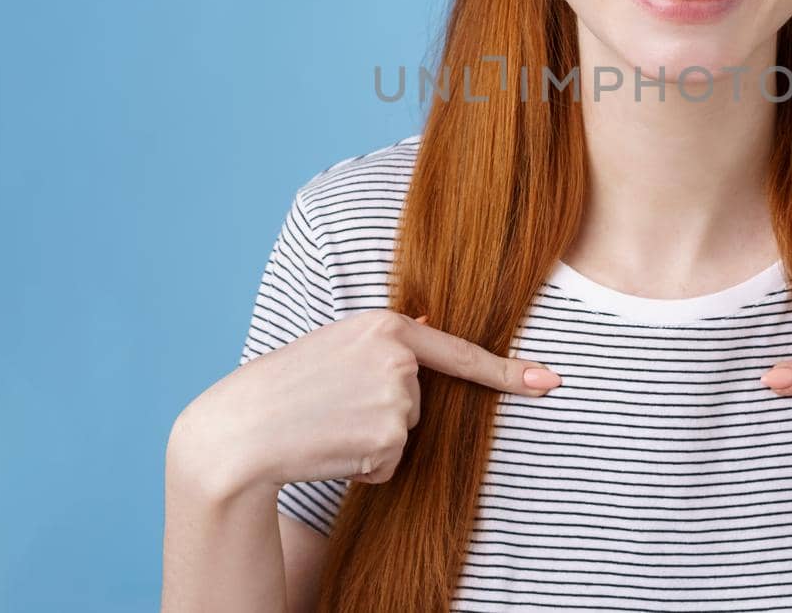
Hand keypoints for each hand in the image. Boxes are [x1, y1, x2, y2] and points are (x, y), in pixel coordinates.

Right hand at [177, 309, 561, 497]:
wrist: (240, 429)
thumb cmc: (283, 387)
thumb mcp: (336, 345)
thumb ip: (386, 343)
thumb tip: (432, 328)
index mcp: (386, 325)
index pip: (459, 351)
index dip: (509, 371)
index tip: (550, 381)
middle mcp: (398, 357)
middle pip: (421, 401)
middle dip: (384, 412)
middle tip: (333, 407)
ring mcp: (396, 397)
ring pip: (406, 433)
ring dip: (372, 440)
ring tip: (327, 424)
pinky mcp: (388, 437)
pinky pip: (392, 463)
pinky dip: (365, 466)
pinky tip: (330, 447)